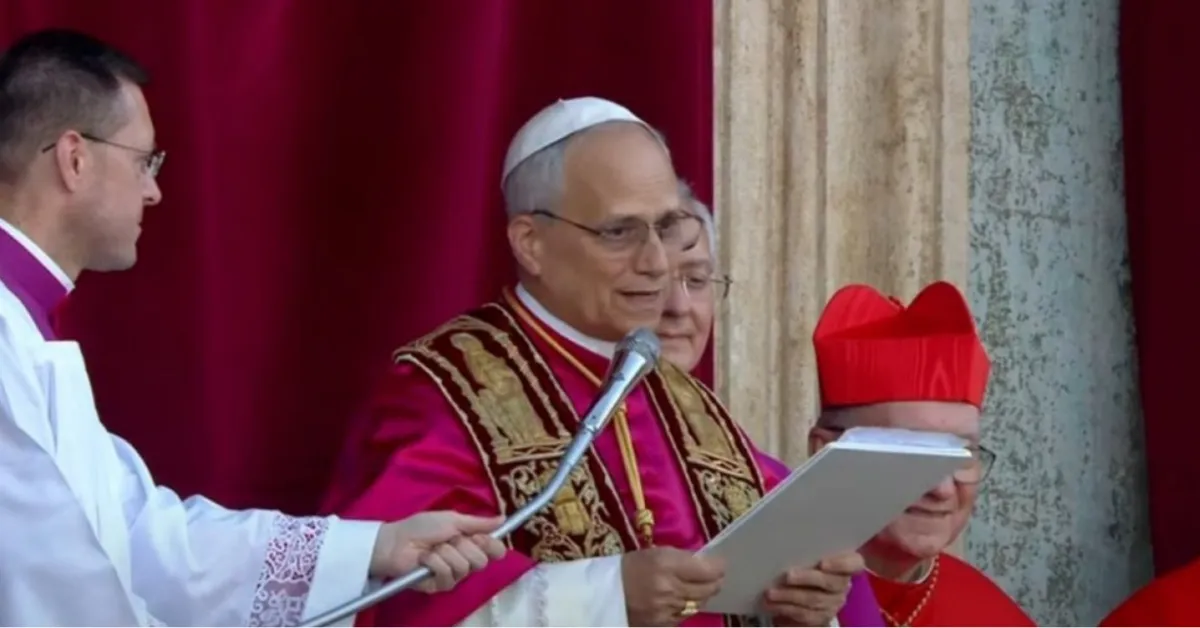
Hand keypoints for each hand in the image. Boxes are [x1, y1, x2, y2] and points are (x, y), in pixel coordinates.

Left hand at [370, 511, 507, 592]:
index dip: (492, 545)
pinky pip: (447, 576)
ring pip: (464, 568)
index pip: (495, 551)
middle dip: (464, 546)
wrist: (396, 541)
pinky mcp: (440, 586)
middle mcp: (465, 560)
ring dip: (446, 553)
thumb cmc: (422, 527)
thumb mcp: (452, 519)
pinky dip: (435, 563)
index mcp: (471, 543)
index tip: (482, 538)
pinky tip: (425, 560)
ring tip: (433, 548)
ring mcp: (453, 575)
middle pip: (482, 561)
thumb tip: (503, 519)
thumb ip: (478, 523)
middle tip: (449, 539)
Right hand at [621, 547, 724, 625]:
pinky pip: (686, 616)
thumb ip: (682, 558)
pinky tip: (681, 601)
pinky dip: (687, 608)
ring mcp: (667, 610)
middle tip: (714, 576)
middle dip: (715, 581)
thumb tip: (705, 563)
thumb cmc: (629, 567)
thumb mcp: (656, 553)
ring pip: (699, 604)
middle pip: (709, 588)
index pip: (709, 569)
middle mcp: (670, 588)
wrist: (603, 594)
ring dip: (702, 595)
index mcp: (666, 563)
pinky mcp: (663, 625)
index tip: (719, 564)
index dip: (718, 566)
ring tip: (699, 588)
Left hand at [763, 551, 863, 625]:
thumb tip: (787, 537)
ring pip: (814, 600)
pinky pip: (806, 615)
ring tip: (771, 593)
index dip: (841, 564)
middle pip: (830, 583)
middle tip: (787, 576)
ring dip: (790, 596)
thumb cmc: (806, 561)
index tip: (822, 563)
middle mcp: (843, 584)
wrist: (804, 587)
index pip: (854, 564)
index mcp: (847, 564)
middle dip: (807, 579)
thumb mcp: (809, 552)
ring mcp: (834, 602)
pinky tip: (773, 604)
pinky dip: (787, 609)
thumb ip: (807, 549)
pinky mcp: (822, 617)